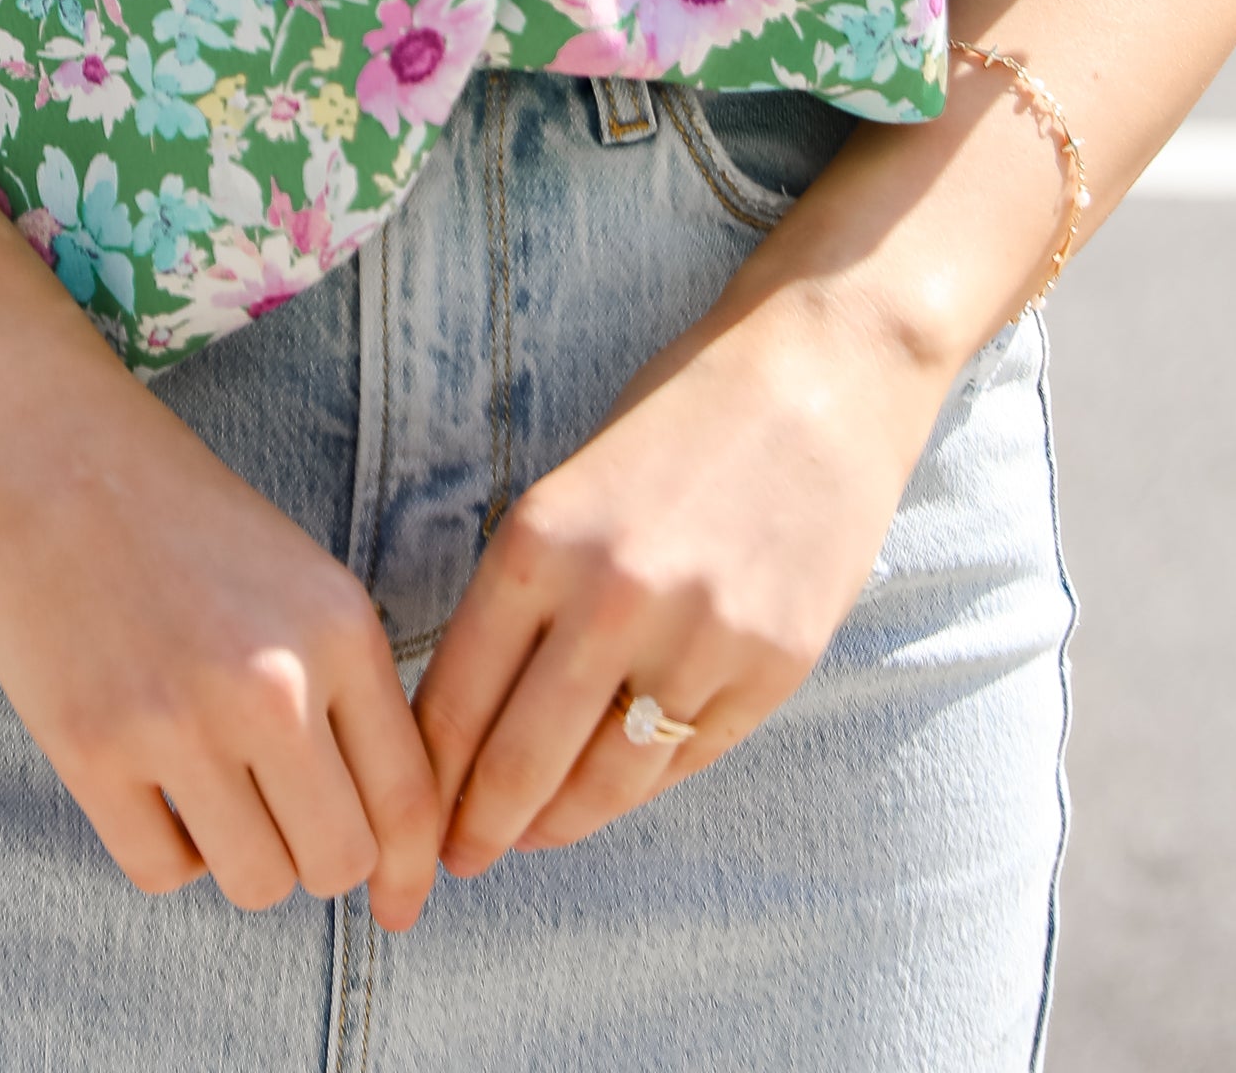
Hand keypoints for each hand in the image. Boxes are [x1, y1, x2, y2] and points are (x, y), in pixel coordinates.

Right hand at [0, 336, 444, 924]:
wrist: (37, 443)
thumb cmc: (170, 508)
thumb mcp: (294, 573)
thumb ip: (342, 684)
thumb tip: (379, 823)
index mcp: (337, 626)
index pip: (408, 801)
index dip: (410, 873)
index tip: (397, 906)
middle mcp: (272, 683)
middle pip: (338, 862)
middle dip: (317, 858)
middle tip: (280, 819)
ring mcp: (179, 722)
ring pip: (256, 883)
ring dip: (240, 855)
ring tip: (208, 787)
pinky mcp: (91, 750)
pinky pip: (161, 873)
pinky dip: (164, 849)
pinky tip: (150, 785)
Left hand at [413, 286, 947, 874]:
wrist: (823, 374)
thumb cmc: (682, 415)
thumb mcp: (572, 484)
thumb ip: (530, 588)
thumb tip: (476, 704)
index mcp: (541, 542)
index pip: (458, 697)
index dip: (428, 774)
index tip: (411, 812)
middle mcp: (613, 600)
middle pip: (522, 761)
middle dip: (478, 827)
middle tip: (456, 860)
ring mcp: (700, 642)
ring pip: (609, 781)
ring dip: (558, 825)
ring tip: (529, 839)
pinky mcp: (772, 668)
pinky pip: (689, 760)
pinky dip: (643, 787)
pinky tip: (613, 794)